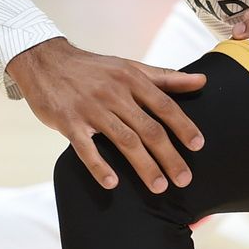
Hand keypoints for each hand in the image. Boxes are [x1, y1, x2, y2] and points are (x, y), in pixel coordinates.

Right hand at [6, 37, 206, 193]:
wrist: (46, 61)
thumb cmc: (93, 68)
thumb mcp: (129, 66)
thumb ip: (165, 77)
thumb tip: (202, 80)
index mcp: (131, 79)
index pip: (163, 105)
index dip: (183, 125)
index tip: (198, 145)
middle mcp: (114, 93)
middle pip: (148, 128)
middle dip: (169, 155)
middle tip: (184, 179)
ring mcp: (91, 108)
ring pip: (124, 140)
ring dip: (144, 166)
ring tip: (159, 187)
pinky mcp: (69, 122)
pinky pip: (86, 148)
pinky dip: (99, 166)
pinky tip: (112, 183)